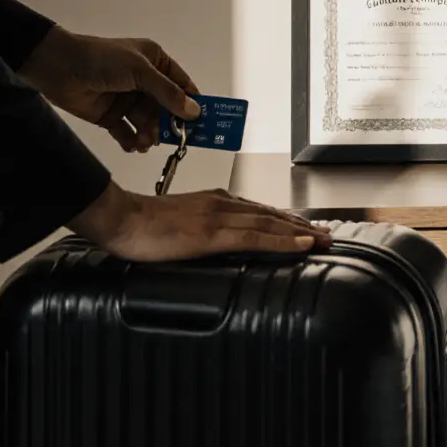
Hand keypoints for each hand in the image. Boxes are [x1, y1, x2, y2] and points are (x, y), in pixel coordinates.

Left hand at [19, 27, 199, 152]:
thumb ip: (168, 93)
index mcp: (155, 62)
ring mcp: (127, 99)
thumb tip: (195, 111)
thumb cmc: (101, 60)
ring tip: (144, 141)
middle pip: (166, 108)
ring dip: (149, 134)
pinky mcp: (111, 116)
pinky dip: (131, 140)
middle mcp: (144, 81)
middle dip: (169, 124)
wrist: (57, 68)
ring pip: (148, 123)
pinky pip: (128, 132)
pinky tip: (132, 144)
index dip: (192, 104)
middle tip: (175, 140)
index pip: (181, 85)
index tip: (204, 123)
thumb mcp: (140, 72)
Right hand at [68, 184, 332, 261]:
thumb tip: (216, 242)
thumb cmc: (142, 225)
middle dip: (301, 225)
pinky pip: (254, 236)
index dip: (286, 221)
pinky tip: (299, 244)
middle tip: (326, 235)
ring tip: (322, 240)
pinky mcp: (211, 233)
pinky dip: (281, 239)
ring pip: (269, 223)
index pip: (259, 211)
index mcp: (215, 202)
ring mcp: (218, 217)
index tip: (307, 229)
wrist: (120, 219)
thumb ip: (202, 229)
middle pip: (271, 214)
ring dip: (300, 231)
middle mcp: (222, 204)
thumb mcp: (180, 224)